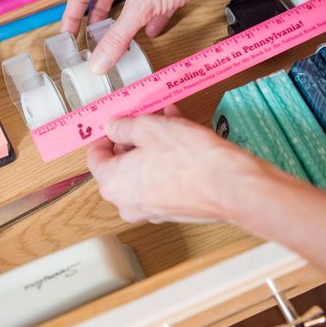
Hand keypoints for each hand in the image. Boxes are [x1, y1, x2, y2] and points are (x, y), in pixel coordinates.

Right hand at [61, 0, 257, 73]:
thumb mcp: (142, 6)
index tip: (69, 35)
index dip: (72, 14)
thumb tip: (98, 61)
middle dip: (98, 17)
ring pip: (131, 0)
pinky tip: (152, 32)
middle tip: (91, 38)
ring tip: (118, 38)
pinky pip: (155, 4)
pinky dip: (151, 19)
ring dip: (124, 20)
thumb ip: (118, 36)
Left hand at [87, 105, 299, 223]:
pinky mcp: (172, 209)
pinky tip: (182, 136)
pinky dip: (166, 160)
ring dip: (153, 144)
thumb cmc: (189, 158)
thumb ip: (123, 126)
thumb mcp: (148, 128)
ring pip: (143, 170)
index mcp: (112, 184)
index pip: (95, 157)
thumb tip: (113, 127)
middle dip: (134, 137)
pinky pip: (161, 180)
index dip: (106, 135)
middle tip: (147, 116)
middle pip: (120, 164)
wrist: (230, 186)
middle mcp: (126, 203)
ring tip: (169, 119)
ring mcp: (150, 209)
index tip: (117, 121)